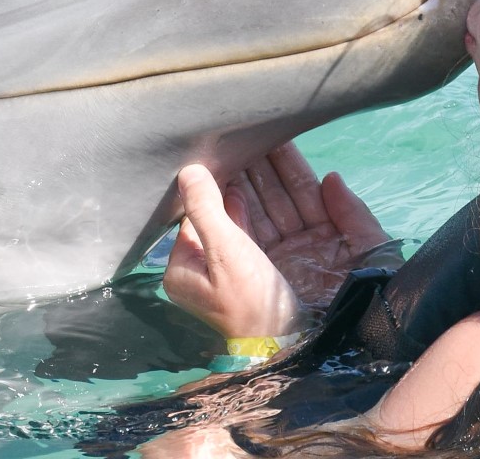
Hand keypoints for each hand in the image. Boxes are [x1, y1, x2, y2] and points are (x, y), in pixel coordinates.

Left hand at [163, 143, 391, 336]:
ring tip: (260, 141)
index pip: (197, 211)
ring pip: (247, 210)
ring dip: (256, 179)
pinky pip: (264, 222)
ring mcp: (238, 264)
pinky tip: (273, 169)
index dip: (211, 180)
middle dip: (238, 174)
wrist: (294, 344)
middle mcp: (208, 265)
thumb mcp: (224, 252)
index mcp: (185, 267)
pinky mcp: (266, 263)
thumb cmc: (250, 300)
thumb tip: (188, 169)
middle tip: (244, 135)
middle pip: (224, 208)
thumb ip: (206, 208)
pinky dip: (269, 197)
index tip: (221, 148)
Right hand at [240, 142, 390, 307]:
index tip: (271, 136)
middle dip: (259, 167)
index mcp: (329, 233)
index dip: (287, 163)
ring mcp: (279, 257)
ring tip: (227, 153)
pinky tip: (224, 188)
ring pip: (258, 212)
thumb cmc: (368, 293)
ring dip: (243, 183)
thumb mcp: (371, 249)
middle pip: (275, 197)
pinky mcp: (260, 273)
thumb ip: (353, 213)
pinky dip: (234, 214)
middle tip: (239, 136)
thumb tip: (331, 177)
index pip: (303, 190)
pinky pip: (246, 237)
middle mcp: (301, 242)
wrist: (352, 339)